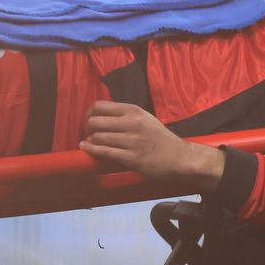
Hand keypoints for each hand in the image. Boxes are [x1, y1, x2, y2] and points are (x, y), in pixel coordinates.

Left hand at [79, 100, 223, 191]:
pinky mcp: (131, 158)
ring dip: (89, 141)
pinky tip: (86, 149)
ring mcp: (132, 141)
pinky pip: (105, 152)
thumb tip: (103, 116)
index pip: (100, 106)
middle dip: (86, 128)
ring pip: (98, 137)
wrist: (179, 157)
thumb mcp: (146, 119)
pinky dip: (92, 150)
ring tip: (88, 143)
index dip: (89, 113)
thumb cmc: (161, 139)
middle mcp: (132, 123)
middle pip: (95, 121)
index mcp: (135, 111)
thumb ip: (127, 116)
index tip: (88, 121)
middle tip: (87, 134)